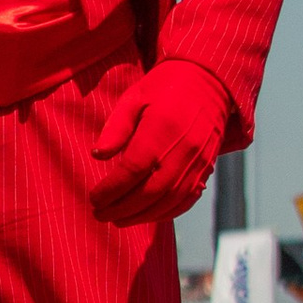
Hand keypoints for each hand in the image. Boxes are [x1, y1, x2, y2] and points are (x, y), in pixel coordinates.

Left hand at [90, 58, 228, 226]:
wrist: (209, 82)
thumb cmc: (164, 88)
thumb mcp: (134, 98)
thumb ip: (116, 128)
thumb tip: (98, 156)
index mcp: (160, 130)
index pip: (131, 171)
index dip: (110, 190)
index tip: (93, 198)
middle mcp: (182, 150)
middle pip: (149, 192)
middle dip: (121, 208)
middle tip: (100, 214)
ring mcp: (197, 162)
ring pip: (168, 201)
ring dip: (141, 216)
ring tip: (118, 220)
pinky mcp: (206, 169)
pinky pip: (187, 200)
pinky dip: (165, 213)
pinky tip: (146, 215)